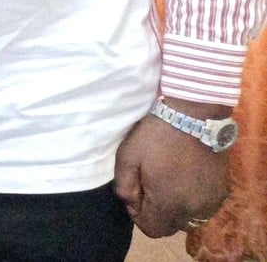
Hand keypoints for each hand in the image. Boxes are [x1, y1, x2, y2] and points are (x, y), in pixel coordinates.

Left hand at [115, 104, 230, 237]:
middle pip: (170, 226)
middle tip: (151, 184)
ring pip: (188, 218)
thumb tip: (131, 204)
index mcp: (169, 203)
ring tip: (169, 181)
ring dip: (176, 207)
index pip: (152, 229)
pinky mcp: (222, 191)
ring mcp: (211, 201)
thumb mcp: (127, 157)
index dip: (139, 215)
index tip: (138, 193)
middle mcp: (193, 208)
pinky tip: (186, 179)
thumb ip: (124, 187)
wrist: (193, 117)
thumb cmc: (156, 136)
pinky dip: (192, 200)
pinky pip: (203, 207)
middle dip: (157, 212)